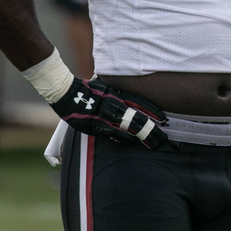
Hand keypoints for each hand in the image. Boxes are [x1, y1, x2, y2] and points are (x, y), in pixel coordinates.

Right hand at [50, 77, 170, 149]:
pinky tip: (133, 142)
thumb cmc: (86, 90)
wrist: (67, 95)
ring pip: (130, 128)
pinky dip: (125, 138)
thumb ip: (117, 93)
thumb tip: (127, 98)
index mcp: (117, 95)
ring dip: (143, 137)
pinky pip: (115, 134)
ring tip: (154, 144)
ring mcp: (106, 116)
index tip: (164, 118)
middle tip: (164, 138)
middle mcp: (114, 105)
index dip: (153, 110)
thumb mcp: (105, 87)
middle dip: (152, 129)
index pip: (139, 102)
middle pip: (138, 118)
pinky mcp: (97, 126)